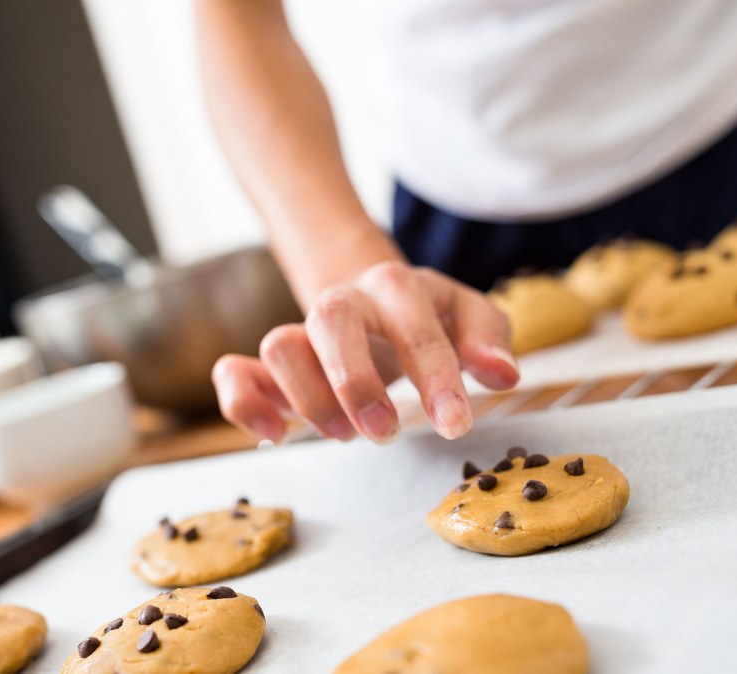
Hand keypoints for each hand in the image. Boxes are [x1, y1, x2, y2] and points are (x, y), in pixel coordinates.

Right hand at [213, 261, 519, 443]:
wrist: (378, 301)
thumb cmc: (431, 318)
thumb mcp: (471, 316)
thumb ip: (489, 338)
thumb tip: (502, 373)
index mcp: (396, 286)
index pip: (415, 327)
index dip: (436, 378)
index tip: (455, 426)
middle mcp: (343, 300)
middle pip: (329, 318)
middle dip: (355, 381)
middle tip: (383, 433)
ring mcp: (302, 330)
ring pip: (279, 344)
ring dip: (307, 397)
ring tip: (342, 435)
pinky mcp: (270, 364)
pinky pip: (234, 371)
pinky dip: (244, 402)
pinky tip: (274, 436)